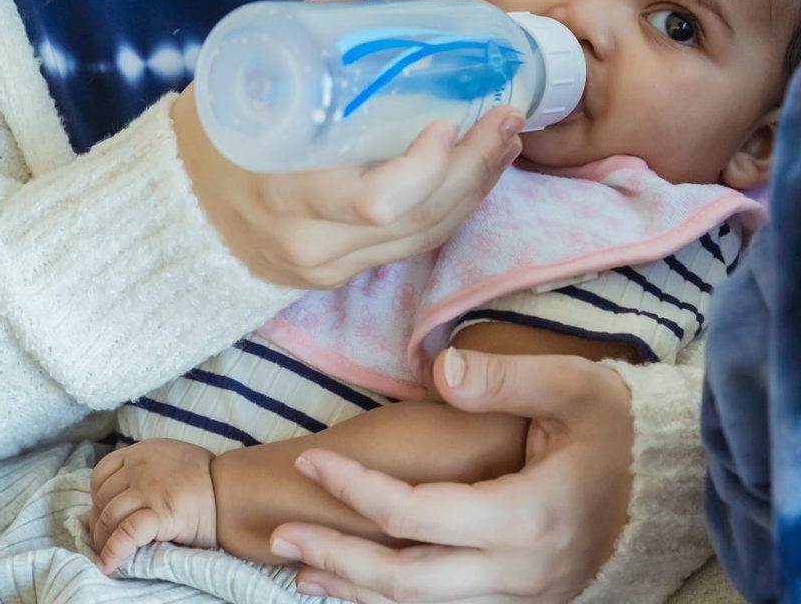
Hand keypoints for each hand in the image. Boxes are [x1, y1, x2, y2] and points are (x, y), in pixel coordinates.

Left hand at [89, 439, 217, 573]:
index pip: (101, 473)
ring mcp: (149, 489)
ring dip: (103, 540)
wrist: (230, 491)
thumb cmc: (203, 479)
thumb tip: (123, 491)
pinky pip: (126, 534)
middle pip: (102, 498)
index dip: (96, 497)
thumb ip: (146, 467)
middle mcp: (140, 467)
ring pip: (109, 516)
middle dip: (98, 522)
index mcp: (142, 451)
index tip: (103, 513)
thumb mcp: (170, 458)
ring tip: (107, 554)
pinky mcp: (159, 512)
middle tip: (104, 540)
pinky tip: (108, 565)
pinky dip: (113, 551)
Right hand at [173, 0, 523, 289]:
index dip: (426, 167)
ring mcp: (326, 264)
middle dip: (474, 168)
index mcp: (283, 190)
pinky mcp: (336, 276)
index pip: (375, 201)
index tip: (451, 121)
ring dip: (475, 189)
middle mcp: (310, 240)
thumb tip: (356, 4)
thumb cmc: (211, 140)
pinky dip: (449, 209)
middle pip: (416, 220)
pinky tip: (472, 176)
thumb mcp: (237, 86)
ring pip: (423, 237)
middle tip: (506, 117)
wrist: (177, 213)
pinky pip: (409, 247)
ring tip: (504, 141)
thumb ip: (296, 42)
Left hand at [269, 348, 633, 602]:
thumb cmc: (615, 427)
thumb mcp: (570, 385)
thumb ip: (502, 377)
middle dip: (340, 558)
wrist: (667, 482)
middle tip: (281, 535)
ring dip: (361, 589)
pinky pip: (448, 603)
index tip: (313, 462)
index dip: (357, 490)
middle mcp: (520, 569)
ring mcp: (523, 591)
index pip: (418, 514)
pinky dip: (398, 595)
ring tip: (304, 569)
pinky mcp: (523, 592)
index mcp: (527, 515)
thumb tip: (439, 369)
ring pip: (426, 603)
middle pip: (409, 579)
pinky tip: (364, 581)